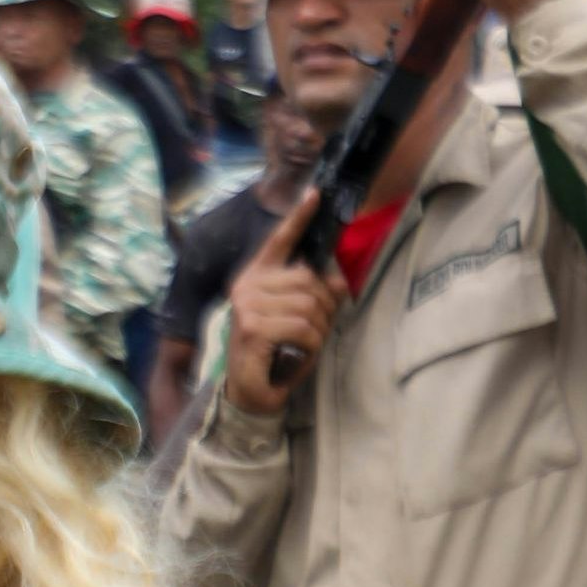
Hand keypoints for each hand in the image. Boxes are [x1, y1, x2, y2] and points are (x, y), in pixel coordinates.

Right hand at [223, 189, 346, 414]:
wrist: (250, 392)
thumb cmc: (277, 351)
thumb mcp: (302, 318)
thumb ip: (317, 295)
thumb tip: (340, 281)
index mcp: (256, 277)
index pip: (279, 241)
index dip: (299, 218)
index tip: (316, 194)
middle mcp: (247, 286)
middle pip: (309, 279)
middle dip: (324, 308)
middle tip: (313, 331)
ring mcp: (247, 305)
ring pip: (310, 305)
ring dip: (318, 329)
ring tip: (303, 344)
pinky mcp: (252, 327)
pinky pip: (304, 327)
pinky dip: (311, 345)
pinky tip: (295, 354)